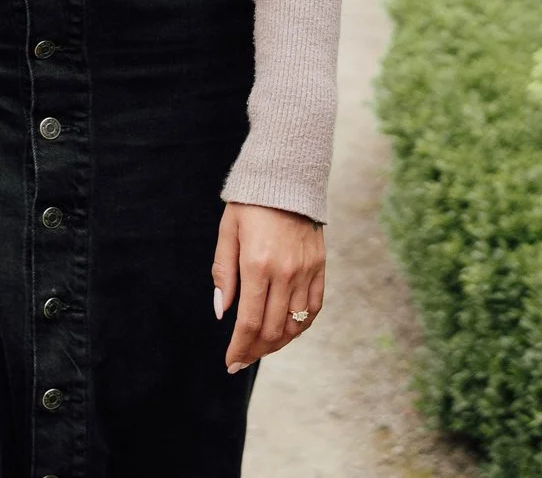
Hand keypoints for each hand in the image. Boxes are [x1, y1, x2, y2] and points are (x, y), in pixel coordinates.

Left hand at [214, 202, 324, 371]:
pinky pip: (313, 309)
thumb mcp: (228, 233)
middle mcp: (285, 273)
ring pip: (296, 325)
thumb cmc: (250, 204)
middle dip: (256, 350)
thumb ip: (223, 274)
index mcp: (257, 265)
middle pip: (273, 330)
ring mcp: (306, 272)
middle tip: (243, 359)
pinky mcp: (320, 268)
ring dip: (278, 343)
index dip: (240, 348)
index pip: (249, 322)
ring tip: (261, 348)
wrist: (287, 178)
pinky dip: (301, 327)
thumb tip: (222, 311)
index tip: (231, 362)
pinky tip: (288, 332)